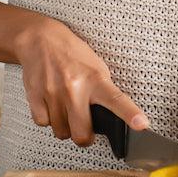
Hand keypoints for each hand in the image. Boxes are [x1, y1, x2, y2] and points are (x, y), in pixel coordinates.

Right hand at [14, 17, 148, 146]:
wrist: (41, 40)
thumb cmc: (72, 54)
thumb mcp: (96, 67)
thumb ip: (103, 91)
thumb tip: (110, 118)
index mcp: (95, 79)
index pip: (117, 99)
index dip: (130, 114)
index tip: (142, 125)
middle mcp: (74, 87)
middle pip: (82, 134)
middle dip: (84, 136)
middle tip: (84, 127)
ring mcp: (53, 93)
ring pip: (61, 132)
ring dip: (65, 126)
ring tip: (65, 109)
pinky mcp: (35, 96)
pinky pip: (42, 124)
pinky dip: (47, 119)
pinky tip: (51, 104)